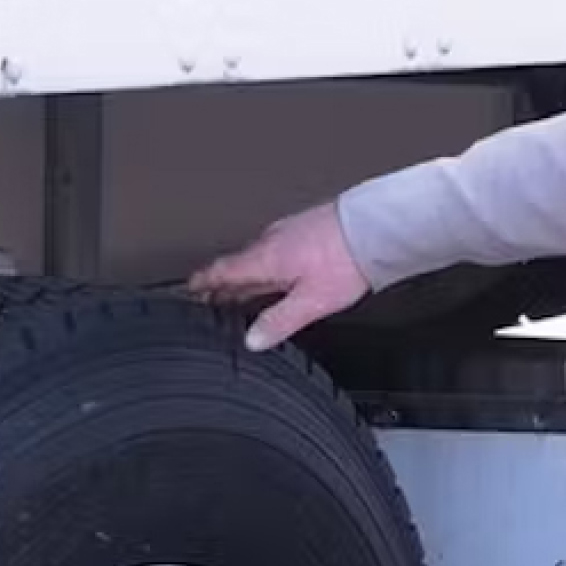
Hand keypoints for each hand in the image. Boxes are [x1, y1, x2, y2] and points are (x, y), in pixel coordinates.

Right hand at [186, 198, 369, 351]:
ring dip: (248, 272)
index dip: (203, 282)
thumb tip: (254, 339)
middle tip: (214, 296)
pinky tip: (283, 272)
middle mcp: (272, 240)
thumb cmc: (346, 259)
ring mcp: (289, 231)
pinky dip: (270, 262)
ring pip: (259, 254)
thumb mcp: (311, 302)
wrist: (375, 226)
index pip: (222, 271)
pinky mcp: (307, 226)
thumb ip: (279, 321)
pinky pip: (277, 247)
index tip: (191, 289)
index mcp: (264, 259)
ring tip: (245, 289)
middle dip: (224, 282)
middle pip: (238, 264)